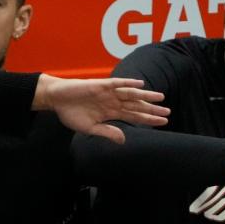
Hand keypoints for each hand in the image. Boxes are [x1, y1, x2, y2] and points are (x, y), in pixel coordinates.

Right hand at [35, 75, 168, 142]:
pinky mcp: (99, 85)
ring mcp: (107, 93)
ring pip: (130, 94)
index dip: (148, 119)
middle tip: (168, 112)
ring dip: (145, 96)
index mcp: (110, 113)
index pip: (134, 116)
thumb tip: (123, 140)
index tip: (163, 122)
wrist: (56, 100)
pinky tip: (140, 85)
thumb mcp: (89, 128)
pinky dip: (128, 83)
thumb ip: (106, 132)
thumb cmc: (70, 113)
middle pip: (136, 106)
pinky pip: (116, 83)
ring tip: (160, 97)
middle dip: (151, 109)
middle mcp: (112, 102)